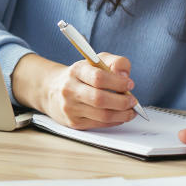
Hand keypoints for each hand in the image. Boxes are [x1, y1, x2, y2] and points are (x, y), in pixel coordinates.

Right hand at [14, 52, 138, 128]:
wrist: (53, 90)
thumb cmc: (80, 75)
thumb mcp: (97, 61)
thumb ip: (116, 62)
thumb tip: (125, 76)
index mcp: (76, 71)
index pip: (98, 77)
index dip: (118, 83)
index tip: (130, 84)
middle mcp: (70, 89)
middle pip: (100, 99)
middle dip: (122, 102)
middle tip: (132, 101)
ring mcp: (70, 107)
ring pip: (102, 115)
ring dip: (122, 114)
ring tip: (130, 110)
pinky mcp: (74, 122)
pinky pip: (100, 124)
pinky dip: (115, 121)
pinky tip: (120, 116)